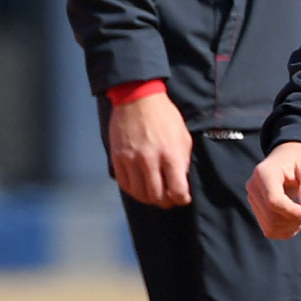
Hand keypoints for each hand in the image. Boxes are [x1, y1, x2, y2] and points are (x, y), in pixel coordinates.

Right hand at [108, 92, 192, 207]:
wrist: (138, 98)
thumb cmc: (164, 116)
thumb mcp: (183, 136)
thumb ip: (183, 160)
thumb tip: (180, 181)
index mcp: (170, 154)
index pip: (177, 190)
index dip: (181, 199)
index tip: (183, 197)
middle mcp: (150, 160)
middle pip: (157, 197)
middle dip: (165, 202)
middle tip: (168, 199)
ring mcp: (131, 160)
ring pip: (139, 194)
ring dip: (149, 198)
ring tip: (154, 193)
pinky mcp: (117, 158)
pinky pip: (124, 184)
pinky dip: (133, 190)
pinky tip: (140, 186)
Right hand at [246, 142, 300, 238]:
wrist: (291, 156)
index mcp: (264, 173)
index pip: (274, 201)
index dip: (293, 212)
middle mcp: (253, 186)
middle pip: (272, 217)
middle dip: (294, 220)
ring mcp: (253, 198)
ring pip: (270, 226)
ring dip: (291, 226)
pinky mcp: (256, 208)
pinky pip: (269, 230)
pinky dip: (285, 230)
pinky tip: (295, 219)